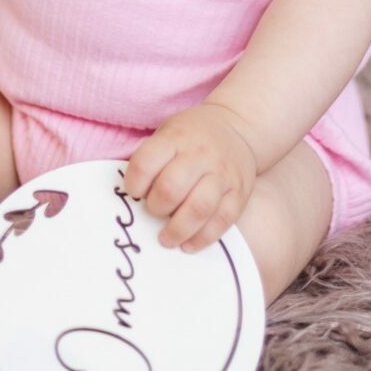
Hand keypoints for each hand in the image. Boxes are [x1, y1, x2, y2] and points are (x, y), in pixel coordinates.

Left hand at [122, 103, 256, 253]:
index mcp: (176, 138)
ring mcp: (223, 174)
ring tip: (167, 238)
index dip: (134, 184)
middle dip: (156, 208)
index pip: (146, 163)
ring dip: (178, 230)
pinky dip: (203, 238)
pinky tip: (189, 244)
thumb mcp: (168, 132)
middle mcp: (201, 154)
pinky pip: (222, 221)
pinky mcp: (239, 193)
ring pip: (198, 208)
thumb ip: (152, 159)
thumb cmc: (192, 135)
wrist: (237, 125)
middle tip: (154, 212)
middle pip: (171, 188)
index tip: (135, 192)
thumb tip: (130, 198)